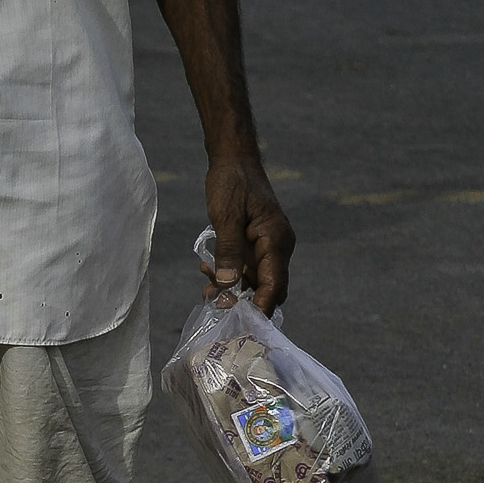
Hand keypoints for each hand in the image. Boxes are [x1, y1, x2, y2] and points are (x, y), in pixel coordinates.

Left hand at [203, 156, 294, 317]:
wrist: (233, 159)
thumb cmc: (232, 182)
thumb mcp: (226, 216)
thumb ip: (228, 251)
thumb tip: (227, 285)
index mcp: (277, 240)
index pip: (275, 285)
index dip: (261, 307)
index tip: (243, 323)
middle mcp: (277, 246)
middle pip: (268, 288)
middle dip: (244, 301)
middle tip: (216, 306)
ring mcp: (267, 246)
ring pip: (255, 281)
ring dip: (232, 289)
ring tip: (205, 290)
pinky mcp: (255, 244)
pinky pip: (246, 269)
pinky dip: (229, 275)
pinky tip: (208, 272)